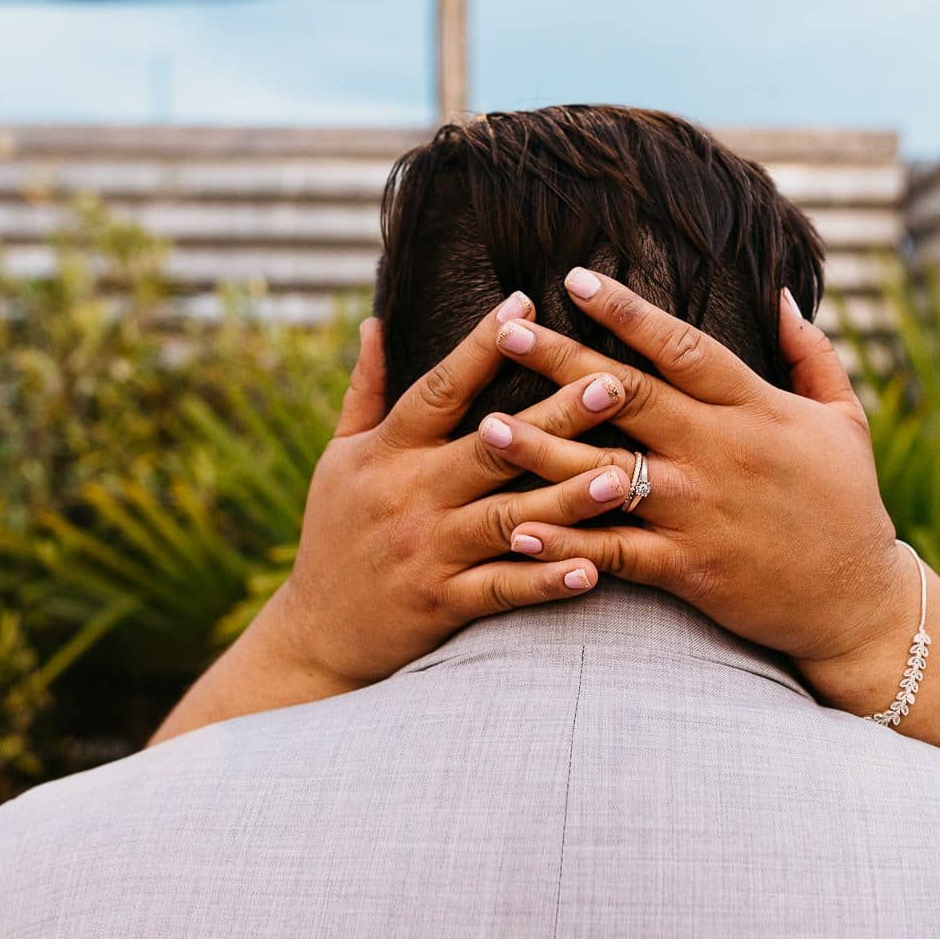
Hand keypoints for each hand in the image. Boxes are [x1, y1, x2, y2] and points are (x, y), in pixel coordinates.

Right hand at [150, 292, 639, 744]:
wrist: (314, 634)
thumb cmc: (335, 535)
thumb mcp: (339, 458)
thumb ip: (364, 391)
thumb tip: (373, 321)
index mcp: (387, 452)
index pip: (439, 389)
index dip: (481, 346)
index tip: (526, 304)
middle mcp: (409, 495)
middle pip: (492, 447)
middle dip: (556, 414)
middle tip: (612, 382)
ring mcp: (428, 551)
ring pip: (508, 518)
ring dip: (568, 498)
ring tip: (624, 476)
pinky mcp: (442, 603)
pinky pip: (504, 589)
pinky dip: (547, 580)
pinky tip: (595, 568)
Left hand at [474, 269, 911, 681]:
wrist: (858, 602)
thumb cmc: (849, 504)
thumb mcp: (845, 419)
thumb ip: (810, 355)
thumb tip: (783, 296)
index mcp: (755, 408)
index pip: (682, 347)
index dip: (627, 311)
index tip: (575, 279)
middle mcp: (721, 452)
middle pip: (629, 396)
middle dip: (563, 362)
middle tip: (506, 332)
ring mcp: (700, 511)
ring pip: (607, 472)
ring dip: (543, 449)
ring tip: (486, 427)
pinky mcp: (688, 567)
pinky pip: (614, 549)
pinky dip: (565, 540)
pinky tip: (517, 527)